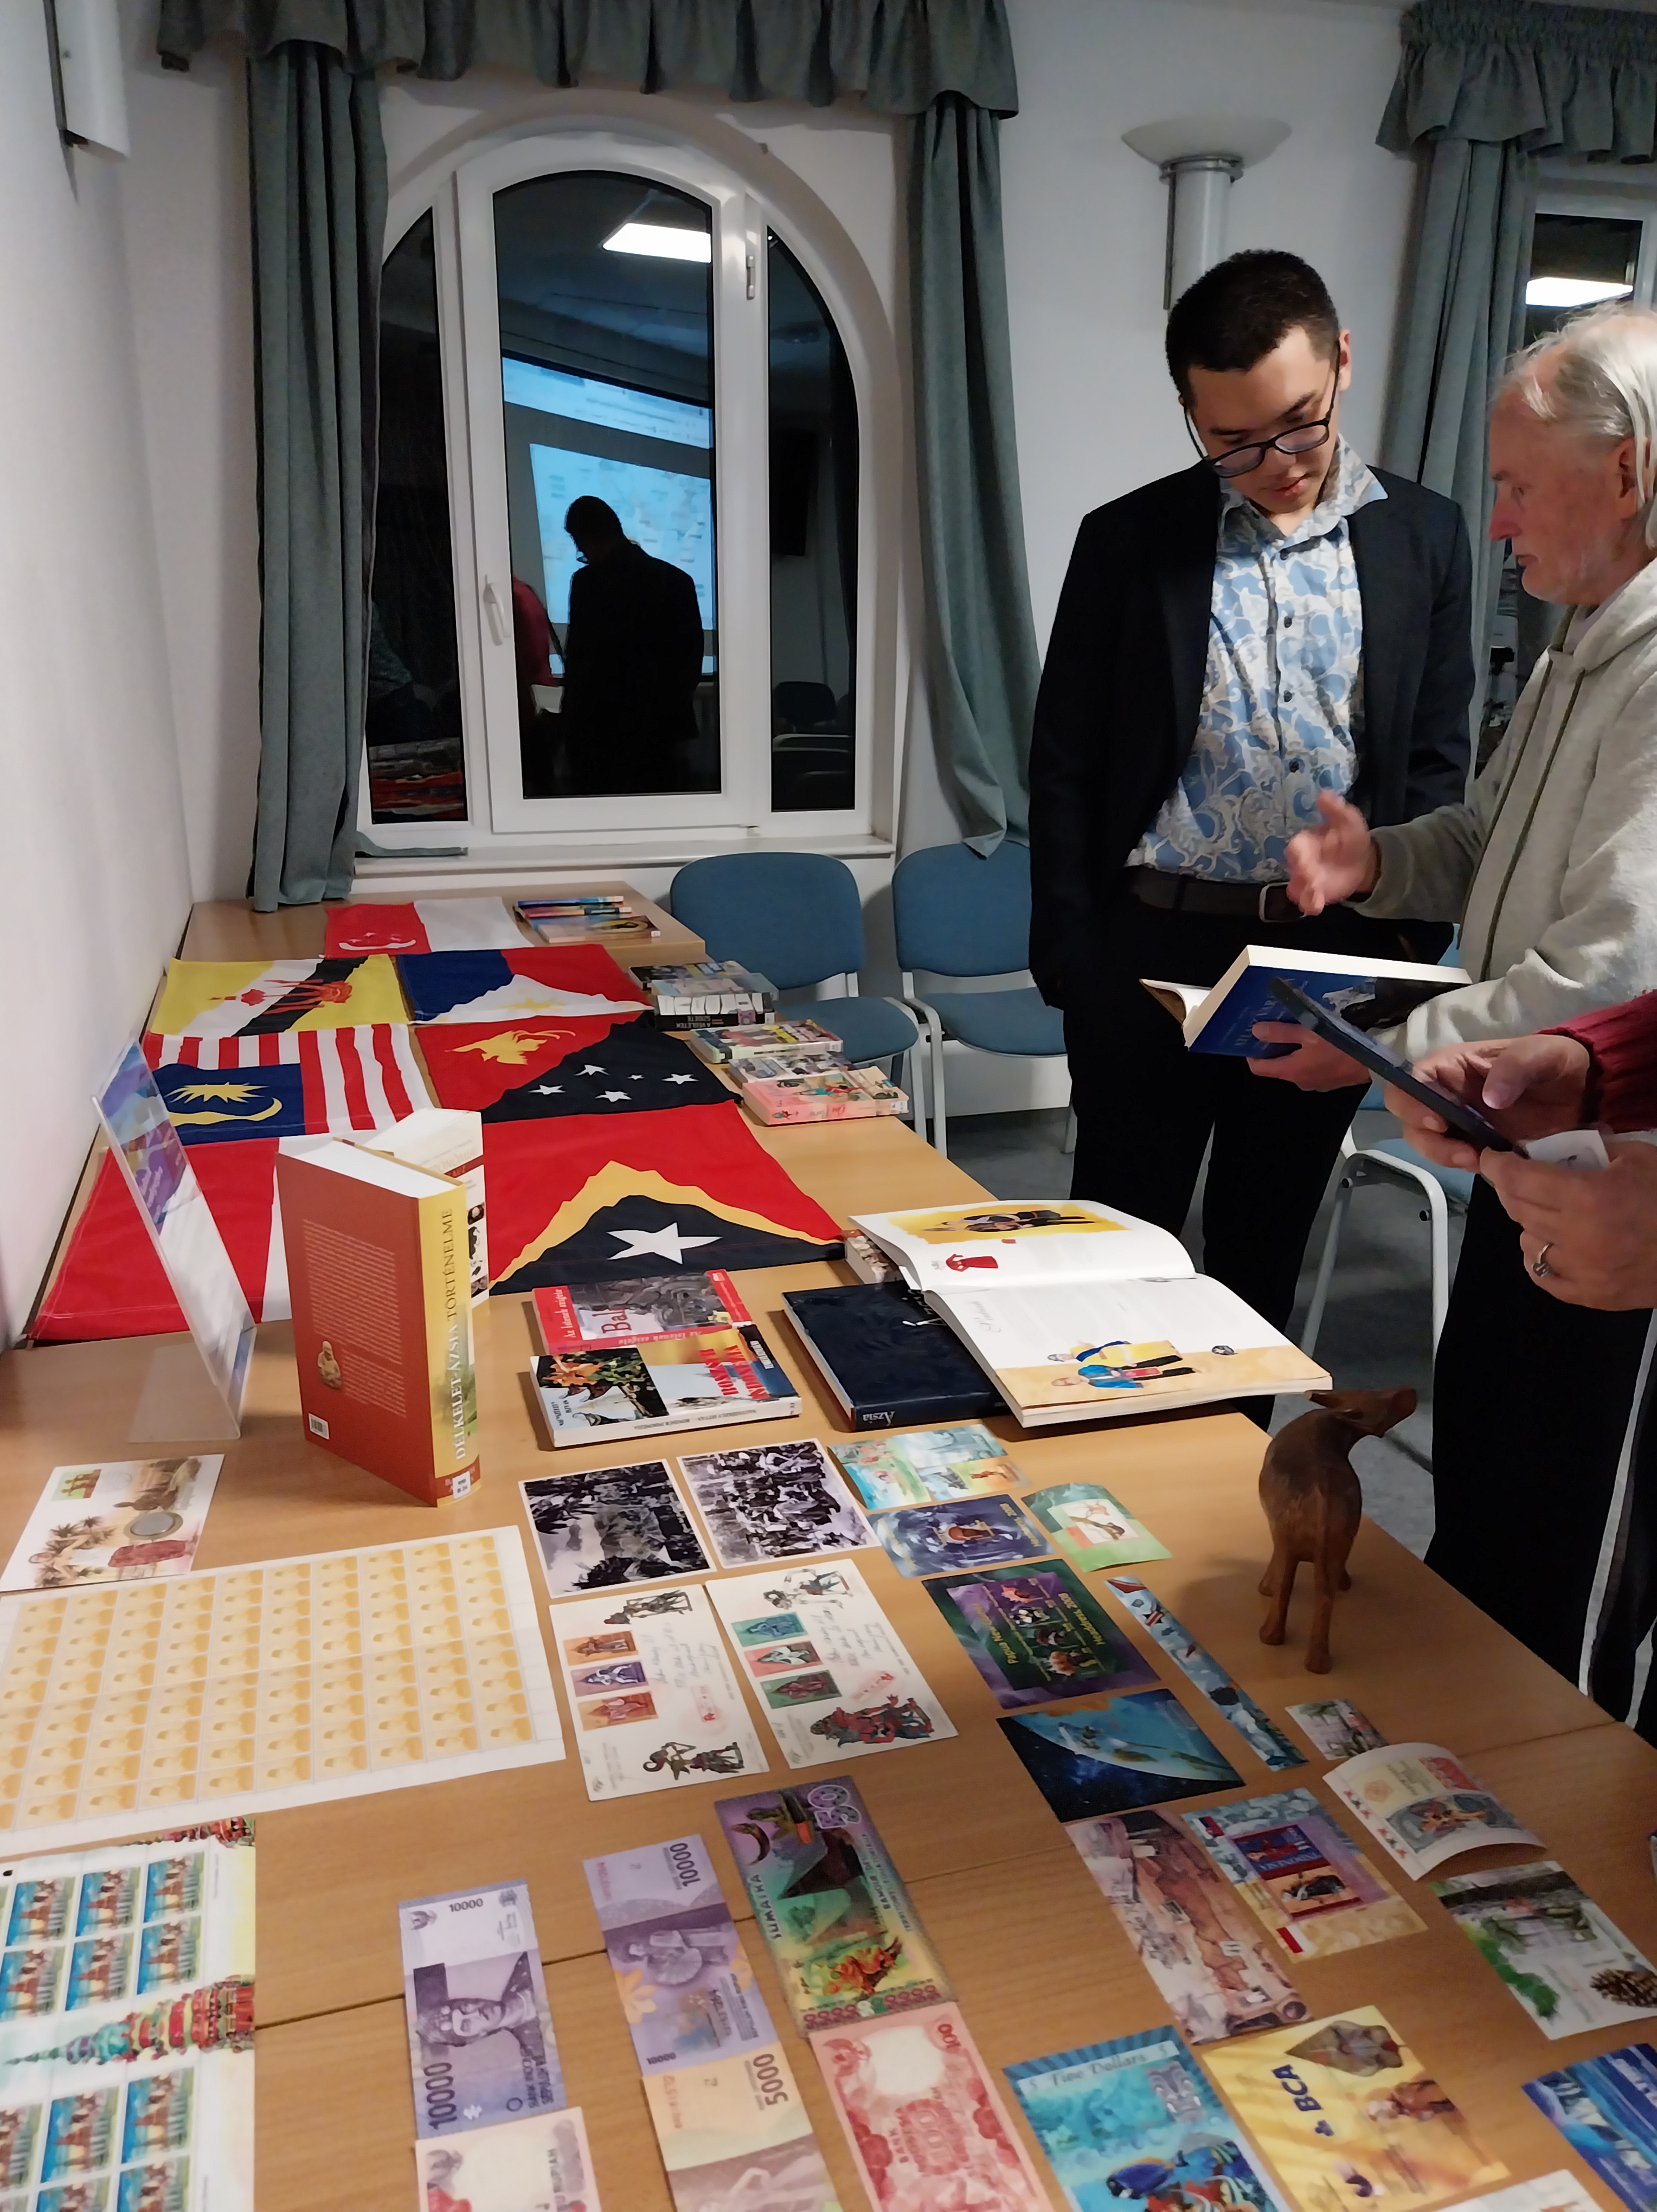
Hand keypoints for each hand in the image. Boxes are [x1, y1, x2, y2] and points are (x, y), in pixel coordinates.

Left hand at [1247, 1024, 1368, 1089]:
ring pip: (1295, 1067)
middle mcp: (1300, 1082)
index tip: (1253, 1038)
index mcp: (1291, 1071)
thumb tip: (1256, 1032)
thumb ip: (1281, 1033)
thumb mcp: (1309, 1032)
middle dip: (1274, 1049)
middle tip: (1276, 1028)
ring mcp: (1315, 1084)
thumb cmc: (1341, 1045)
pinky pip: (1311, 1069)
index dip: (1252, 1053)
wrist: (1375, 1061)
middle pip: (1277, 1067)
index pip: (1259, 1068)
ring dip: (1293, 1053)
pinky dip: (1308, 1058)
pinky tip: (1318, 1044)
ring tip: (1299, 1033)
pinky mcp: (1328, 1082)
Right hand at [1285, 793, 1379, 914]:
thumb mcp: (1348, 819)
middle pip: (1294, 870)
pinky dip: (1309, 905)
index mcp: (1306, 842)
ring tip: (1315, 899)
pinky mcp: (1314, 894)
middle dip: (1301, 875)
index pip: (1295, 847)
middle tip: (1312, 880)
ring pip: (1296, 888)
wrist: (1362, 860)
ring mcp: (1306, 880)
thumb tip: (1324, 794)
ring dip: (1304, 894)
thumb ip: (1335, 809)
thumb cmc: (1350, 837)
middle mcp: (1302, 861)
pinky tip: (1317, 907)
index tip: (1303, 859)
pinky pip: (1306, 902)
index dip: (1297, 854)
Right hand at [1383, 1034, 1592, 1171]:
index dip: (1412, 1102)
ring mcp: (1460, 1122)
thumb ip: (1516, 1067)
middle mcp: (1447, 1094)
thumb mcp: (1543, 1054)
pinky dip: (1465, 1165)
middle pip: (1409, 1118)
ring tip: (1477, 1161)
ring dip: (1444, 1156)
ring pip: (1427, 1142)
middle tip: (1463, 1152)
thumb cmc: (1557, 1063)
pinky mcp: (1476, 1144)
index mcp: (1453, 1066)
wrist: (1585, 1092)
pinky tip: (1490, 1167)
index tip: (1438, 1122)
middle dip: (1428, 1139)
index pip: (1411, 1080)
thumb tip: (1489, 1099)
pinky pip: (1455, 1158)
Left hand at [1483, 1140, 1656, 1308]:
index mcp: (1588, 1198)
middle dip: (1510, 1189)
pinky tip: (1550, 1245)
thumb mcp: (1638, 1158)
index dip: (1498, 1166)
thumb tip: (1553, 1144)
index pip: (1520, 1180)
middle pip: (1518, 1210)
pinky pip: (1543, 1277)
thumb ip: (1592, 1149)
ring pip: (1528, 1243)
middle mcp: (1577, 1237)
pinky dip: (1539, 1259)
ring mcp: (1582, 1271)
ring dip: (1528, 1223)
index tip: (1491, 1157)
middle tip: (1516, 1177)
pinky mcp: (1591, 1296)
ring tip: (1546, 1212)